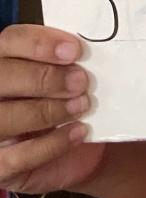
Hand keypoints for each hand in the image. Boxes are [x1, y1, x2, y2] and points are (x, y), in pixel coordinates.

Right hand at [0, 24, 105, 192]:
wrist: (75, 151)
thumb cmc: (68, 101)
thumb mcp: (66, 76)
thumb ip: (67, 61)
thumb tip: (87, 49)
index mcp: (3, 61)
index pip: (10, 40)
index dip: (40, 43)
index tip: (75, 50)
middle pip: (2, 76)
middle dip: (44, 77)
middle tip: (80, 81)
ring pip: (4, 117)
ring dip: (48, 110)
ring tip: (82, 106)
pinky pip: (17, 157)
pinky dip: (51, 144)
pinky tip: (78, 132)